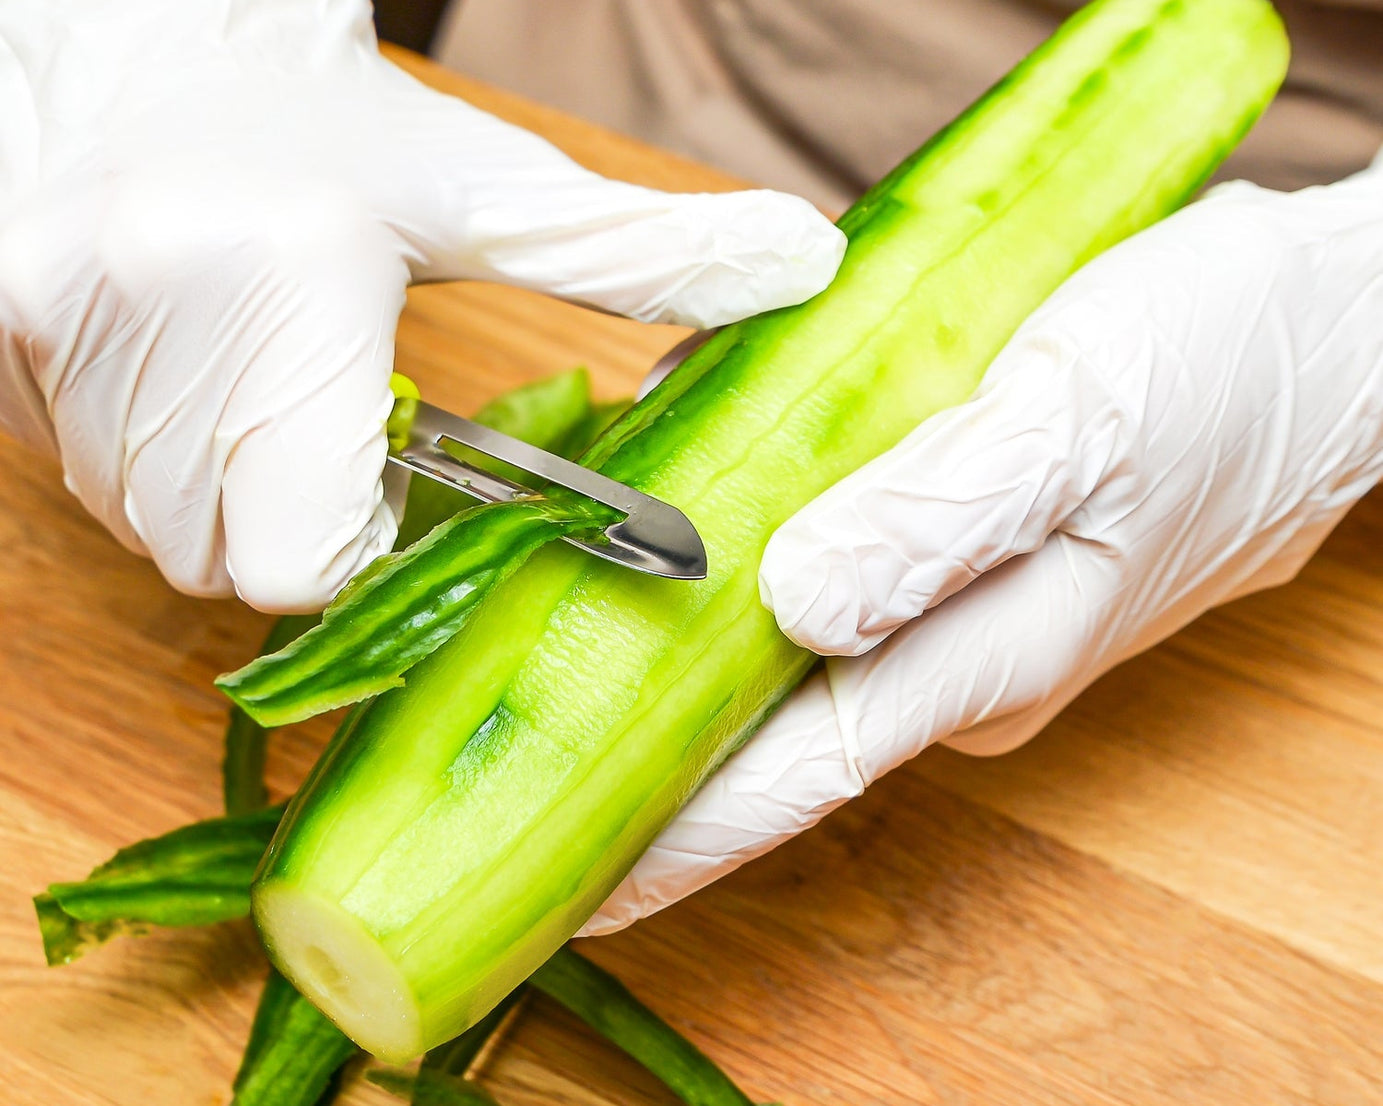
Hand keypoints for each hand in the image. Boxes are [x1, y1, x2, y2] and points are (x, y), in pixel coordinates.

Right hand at [0, 0, 842, 611]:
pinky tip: (181, 366)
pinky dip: (144, 453)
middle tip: (326, 425)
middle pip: (219, 558)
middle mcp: (146, 320)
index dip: (354, 550)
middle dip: (290, 521)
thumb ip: (641, 250)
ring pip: (147, 524)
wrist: (151, 34)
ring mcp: (46, 332)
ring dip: (217, 487)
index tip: (385, 486)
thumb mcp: (492, 192)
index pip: (299, 558)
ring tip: (254, 378)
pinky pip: (77, 472)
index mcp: (283, 290)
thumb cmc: (331, 124)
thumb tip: (803, 264)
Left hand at [582, 157, 1382, 933]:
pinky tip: (692, 474)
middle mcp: (961, 654)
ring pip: (800, 633)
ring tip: (576, 609)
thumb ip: (939, 517)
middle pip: (781, 719)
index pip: (802, 772)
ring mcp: (965, 607)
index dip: (684, 835)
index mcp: (988, 653)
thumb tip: (793, 600)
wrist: (1328, 329)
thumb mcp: (1078, 418)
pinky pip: (836, 557)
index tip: (578, 889)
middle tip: (532, 749)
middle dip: (659, 743)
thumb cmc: (1225, 362)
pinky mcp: (967, 546)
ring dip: (694, 627)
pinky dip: (756, 534)